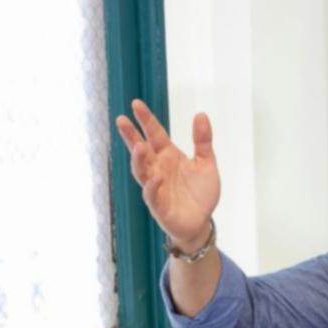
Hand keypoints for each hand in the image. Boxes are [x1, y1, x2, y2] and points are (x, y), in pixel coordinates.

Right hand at [115, 99, 220, 251]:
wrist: (201, 222)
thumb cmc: (200, 193)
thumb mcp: (206, 163)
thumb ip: (202, 140)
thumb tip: (200, 114)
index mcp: (168, 155)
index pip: (154, 134)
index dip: (145, 120)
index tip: (136, 104)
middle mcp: (158, 168)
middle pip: (141, 150)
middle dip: (131, 136)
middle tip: (121, 120)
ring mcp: (156, 187)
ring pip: (141, 171)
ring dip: (138, 159)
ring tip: (139, 146)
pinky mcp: (158, 206)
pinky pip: (151, 194)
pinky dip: (152, 186)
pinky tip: (156, 177)